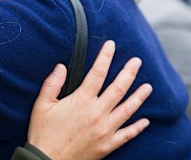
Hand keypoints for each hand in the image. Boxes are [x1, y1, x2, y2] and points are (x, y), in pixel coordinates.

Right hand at [27, 40, 151, 159]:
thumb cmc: (43, 134)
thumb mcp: (41, 105)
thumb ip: (52, 84)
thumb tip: (61, 67)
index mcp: (81, 101)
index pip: (97, 73)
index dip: (105, 57)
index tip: (111, 45)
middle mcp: (97, 113)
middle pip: (118, 88)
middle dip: (129, 72)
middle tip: (137, 62)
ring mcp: (105, 130)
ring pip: (127, 109)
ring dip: (139, 97)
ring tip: (148, 87)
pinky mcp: (107, 145)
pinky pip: (127, 135)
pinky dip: (138, 127)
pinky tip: (145, 121)